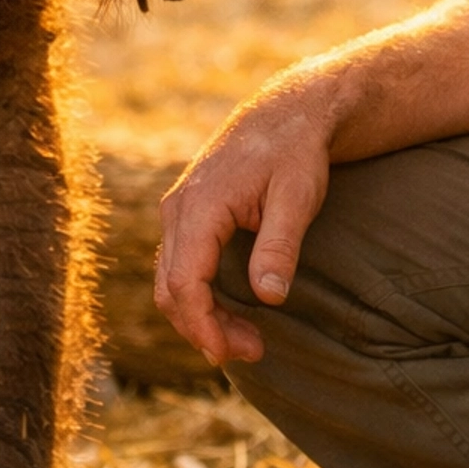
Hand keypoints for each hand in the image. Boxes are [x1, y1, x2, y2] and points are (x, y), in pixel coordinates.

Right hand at [155, 86, 334, 366]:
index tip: (230, 354)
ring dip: (201, 316)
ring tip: (248, 340)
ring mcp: (179, 211)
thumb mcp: (298, 197)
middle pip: (170, 288)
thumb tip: (269, 297)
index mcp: (200, 205)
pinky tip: (232, 311)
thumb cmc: (296, 152)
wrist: (288, 113)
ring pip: (171, 280)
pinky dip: (199, 296)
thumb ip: (280, 245)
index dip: (202, 325)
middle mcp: (178, 209)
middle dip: (204, 328)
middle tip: (253, 351)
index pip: (184, 282)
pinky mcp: (188, 215)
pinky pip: (180, 265)